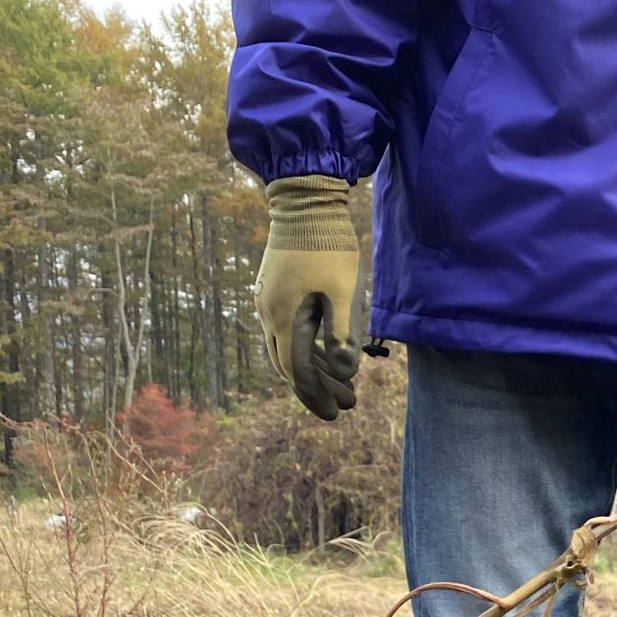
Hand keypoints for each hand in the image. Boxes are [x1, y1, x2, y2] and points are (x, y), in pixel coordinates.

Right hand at [255, 175, 362, 419]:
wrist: (305, 202)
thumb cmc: (330, 245)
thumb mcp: (344, 290)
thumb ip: (342, 332)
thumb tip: (344, 373)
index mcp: (284, 318)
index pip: (296, 372)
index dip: (316, 396)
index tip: (338, 414)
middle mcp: (268, 314)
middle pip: (289, 365)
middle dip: (317, 388)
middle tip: (347, 406)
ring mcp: (269, 301)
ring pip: (287, 348)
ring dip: (315, 369)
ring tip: (345, 384)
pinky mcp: (276, 290)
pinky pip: (288, 330)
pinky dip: (307, 347)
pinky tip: (328, 353)